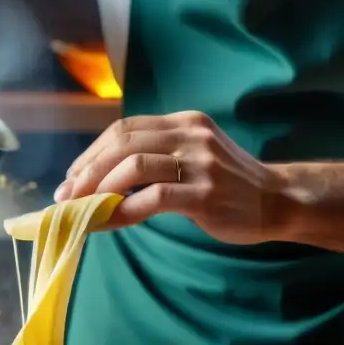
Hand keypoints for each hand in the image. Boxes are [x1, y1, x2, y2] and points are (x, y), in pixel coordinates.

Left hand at [55, 112, 293, 243]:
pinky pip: (152, 198)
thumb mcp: (193, 157)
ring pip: (133, 166)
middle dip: (87, 171)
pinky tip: (109, 222)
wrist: (277, 200)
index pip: (124, 129)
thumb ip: (155, 159)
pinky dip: (123, 210)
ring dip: (99, 189)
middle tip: (67, 196)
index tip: (72, 176)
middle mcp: (190, 135)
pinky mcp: (205, 193)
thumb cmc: (228, 185)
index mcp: (183, 122)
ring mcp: (199, 163)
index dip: (92, 153)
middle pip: (122, 144)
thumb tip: (100, 179)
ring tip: (83, 209)